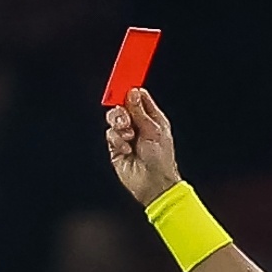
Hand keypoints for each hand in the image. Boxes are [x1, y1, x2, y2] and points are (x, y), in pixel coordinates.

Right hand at [105, 86, 181, 205]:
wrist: (153, 184)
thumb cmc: (161, 160)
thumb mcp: (153, 130)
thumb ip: (139, 111)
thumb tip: (132, 92)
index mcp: (152, 118)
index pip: (138, 97)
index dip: (131, 91)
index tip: (123, 87)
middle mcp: (138, 125)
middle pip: (122, 106)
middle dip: (121, 112)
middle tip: (126, 120)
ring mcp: (127, 136)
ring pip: (113, 119)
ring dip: (119, 126)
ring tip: (128, 137)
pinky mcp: (117, 147)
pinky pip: (110, 135)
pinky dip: (117, 141)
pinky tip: (127, 150)